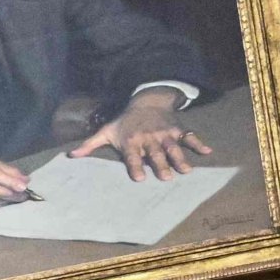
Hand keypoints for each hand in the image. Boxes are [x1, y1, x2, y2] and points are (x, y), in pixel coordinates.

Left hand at [72, 93, 206, 177]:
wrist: (146, 101)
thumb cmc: (125, 122)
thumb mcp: (106, 131)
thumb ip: (90, 144)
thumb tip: (71, 155)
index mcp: (131, 141)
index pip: (132, 156)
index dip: (135, 166)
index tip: (139, 178)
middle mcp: (149, 138)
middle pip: (155, 154)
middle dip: (161, 165)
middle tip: (167, 178)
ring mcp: (165, 134)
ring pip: (173, 147)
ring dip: (180, 158)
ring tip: (186, 171)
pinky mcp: (178, 130)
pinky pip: (190, 137)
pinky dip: (199, 144)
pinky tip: (207, 152)